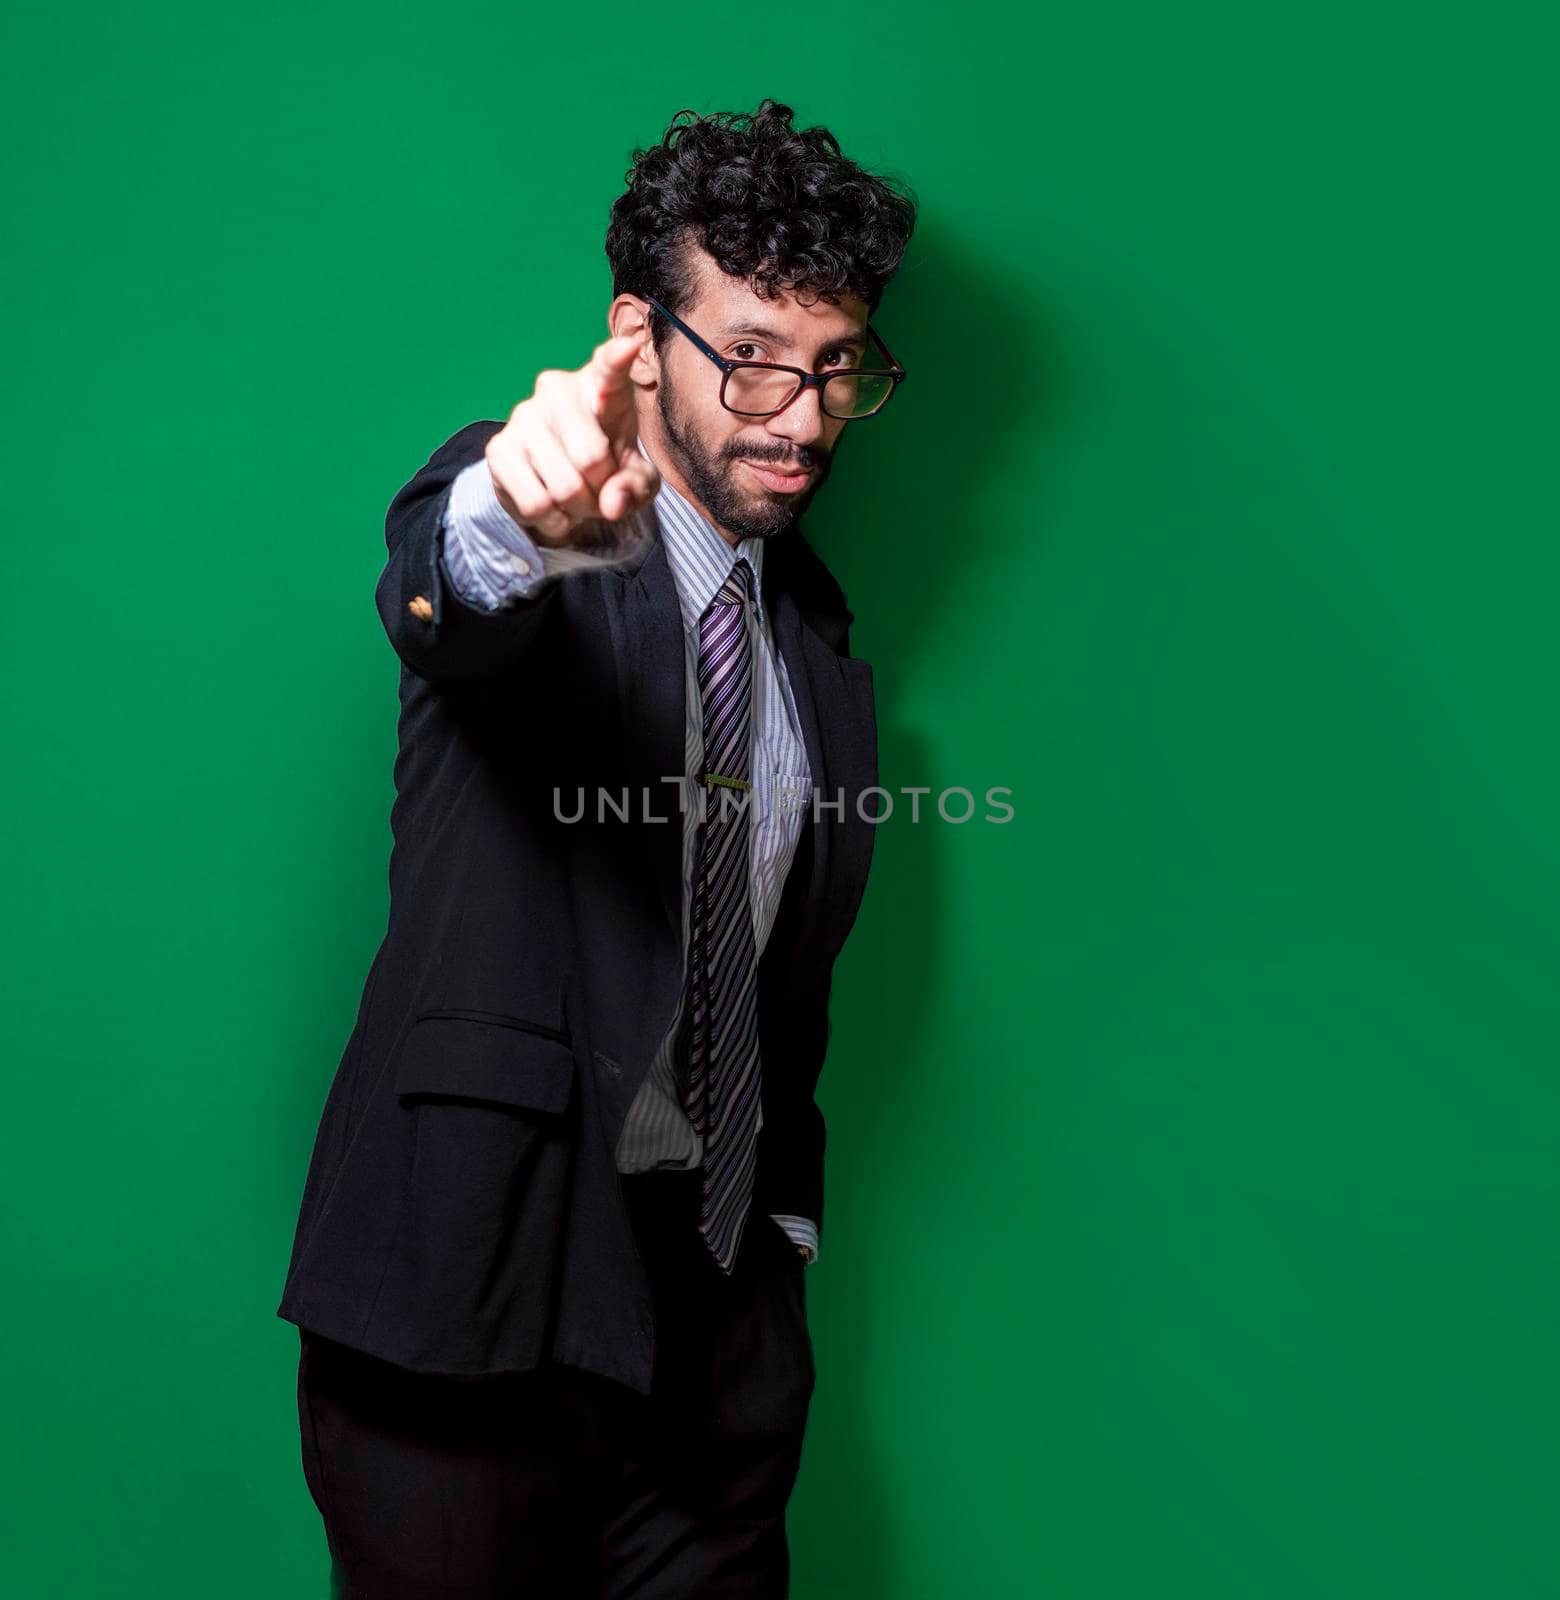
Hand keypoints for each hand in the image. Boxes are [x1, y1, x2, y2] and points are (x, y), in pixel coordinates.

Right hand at [484, 333, 660, 547]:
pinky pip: (536, 504)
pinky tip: (554, 506)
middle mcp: (557, 390)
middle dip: (603, 490)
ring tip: (577, 499)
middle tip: (600, 490)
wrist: (556, 487)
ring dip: (579, 509)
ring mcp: (523, 416)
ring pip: (564, 487)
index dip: (616, 359)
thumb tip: (611, 503)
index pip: (608, 368)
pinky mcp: (498, 449)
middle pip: (591, 458)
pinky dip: (553, 520)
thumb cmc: (606, 469)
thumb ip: (635, 487)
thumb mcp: (635, 480)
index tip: (628, 347)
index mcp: (600, 386)